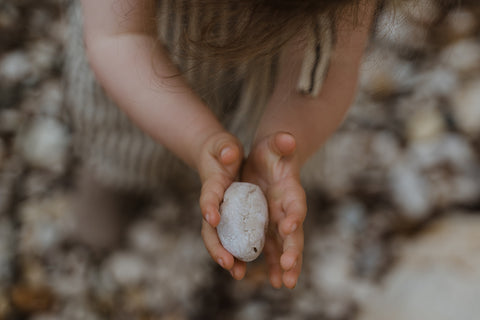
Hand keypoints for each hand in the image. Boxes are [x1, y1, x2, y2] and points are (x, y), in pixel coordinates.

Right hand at [196, 131, 246, 278]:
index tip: (212, 219)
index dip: (209, 207)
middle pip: (210, 229)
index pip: (208, 196)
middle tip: (226, 262)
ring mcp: (221, 215)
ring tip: (238, 273)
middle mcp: (214, 204)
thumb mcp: (224, 144)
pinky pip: (232, 241)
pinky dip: (237, 255)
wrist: (217, 158)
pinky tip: (245, 270)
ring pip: (220, 240)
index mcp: (212, 184)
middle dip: (216, 246)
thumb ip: (225, 148)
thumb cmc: (222, 149)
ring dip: (227, 257)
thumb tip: (230, 154)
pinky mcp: (230, 221)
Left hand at [242, 132, 306, 288]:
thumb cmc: (272, 150)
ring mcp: (279, 220)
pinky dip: (274, 263)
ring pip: (285, 246)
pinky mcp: (269, 226)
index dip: (293, 216)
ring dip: (286, 265)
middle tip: (289, 270)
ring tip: (283, 283)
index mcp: (290, 190)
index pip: (295, 205)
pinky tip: (274, 279)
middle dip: (292, 251)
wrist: (270, 160)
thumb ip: (281, 142)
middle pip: (293, 232)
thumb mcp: (274, 143)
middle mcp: (288, 209)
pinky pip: (273, 248)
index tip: (288, 228)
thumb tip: (288, 138)